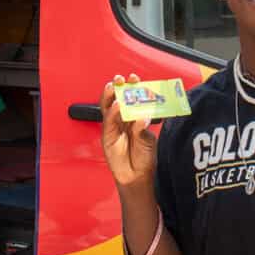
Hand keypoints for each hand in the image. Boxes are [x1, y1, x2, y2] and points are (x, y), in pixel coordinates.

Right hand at [100, 73, 156, 188]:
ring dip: (110, 96)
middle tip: (121, 78)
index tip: (135, 78)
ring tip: (114, 87)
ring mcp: (114, 128)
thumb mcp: (147, 140)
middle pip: (117, 99)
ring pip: (108, 108)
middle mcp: (123, 120)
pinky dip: (112, 113)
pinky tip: (116, 106)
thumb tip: (143, 116)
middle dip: (118, 88)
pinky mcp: (107, 137)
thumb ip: (143, 128)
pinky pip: (108, 123)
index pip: (132, 99)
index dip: (132, 88)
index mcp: (134, 117)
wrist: (137, 176)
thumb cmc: (143, 156)